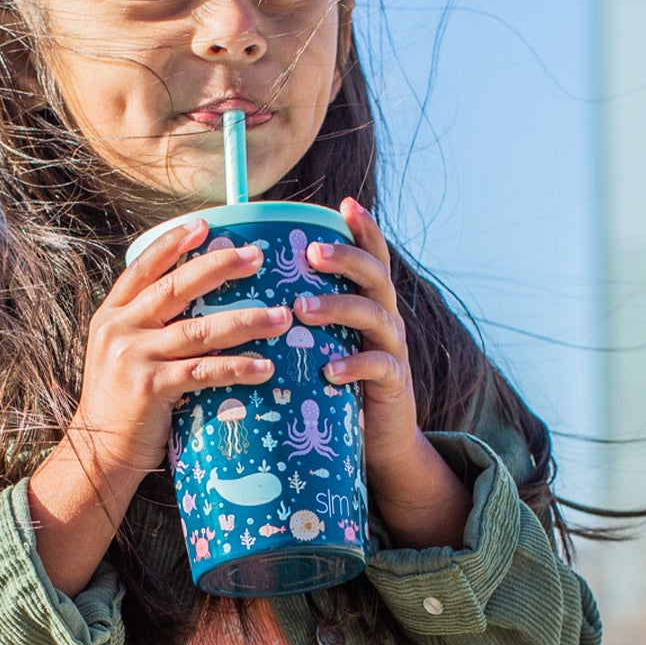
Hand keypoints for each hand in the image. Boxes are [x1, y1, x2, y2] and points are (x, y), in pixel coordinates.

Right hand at [71, 217, 293, 477]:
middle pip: (176, 288)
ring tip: (281, 317)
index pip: (141, 269)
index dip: (172, 244)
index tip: (203, 226)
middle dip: (220, 267)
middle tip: (256, 257)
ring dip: (246, 320)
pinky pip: (204, 371)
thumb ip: (145, 326)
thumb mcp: (120, 354)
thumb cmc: (121, 404)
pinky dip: (237, 367)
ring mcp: (134, 357)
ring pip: (199, 329)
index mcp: (112, 316)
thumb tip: (194, 302)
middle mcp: (120, 329)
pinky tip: (264, 367)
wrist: (100, 451)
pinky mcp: (151, 387)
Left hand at [294, 197, 422, 485]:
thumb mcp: (323, 345)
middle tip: (312, 253)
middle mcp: (385, 319)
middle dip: (346, 258)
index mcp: (368, 303)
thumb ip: (305, 317)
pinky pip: (379, 368)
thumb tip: (252, 292)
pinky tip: (329, 369)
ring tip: (303, 310)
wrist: (377, 441)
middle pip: (376, 276)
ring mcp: (392, 350)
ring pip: (376, 316)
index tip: (346, 203)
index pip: (372, 257)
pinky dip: (354, 365)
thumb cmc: (336, 387)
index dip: (365, 230)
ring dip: (339, 307)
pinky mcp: (393, 385)